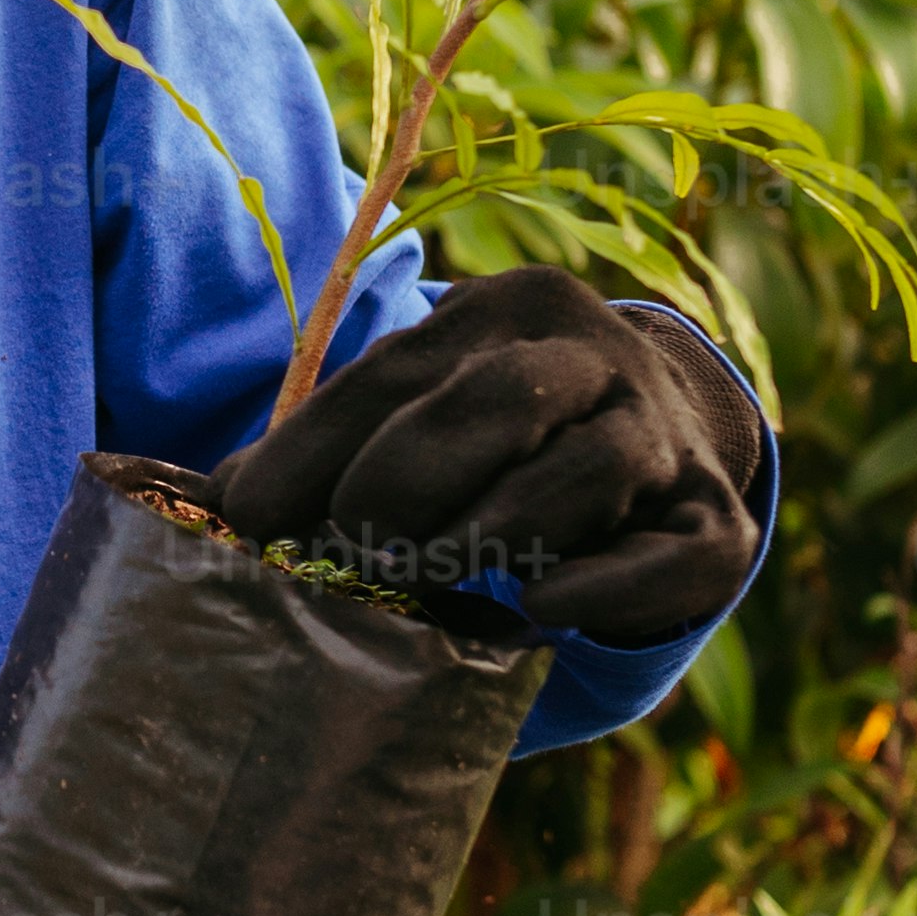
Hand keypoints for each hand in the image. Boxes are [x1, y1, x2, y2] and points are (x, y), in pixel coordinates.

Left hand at [207, 270, 765, 649]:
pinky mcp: (713, 522)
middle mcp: (594, 354)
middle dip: (401, 485)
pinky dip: (600, 584)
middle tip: (345, 555)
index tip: (246, 521)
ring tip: (422, 582)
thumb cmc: (501, 441)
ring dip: (490, 533)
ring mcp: (664, 435)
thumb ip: (328, 449)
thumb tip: (202, 508)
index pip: (394, 374)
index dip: (311, 450)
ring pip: (585, 468)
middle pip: (494, 403)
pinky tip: (537, 604)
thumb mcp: (421, 414)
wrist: (668, 443)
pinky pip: (666, 553)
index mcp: (506, 311)